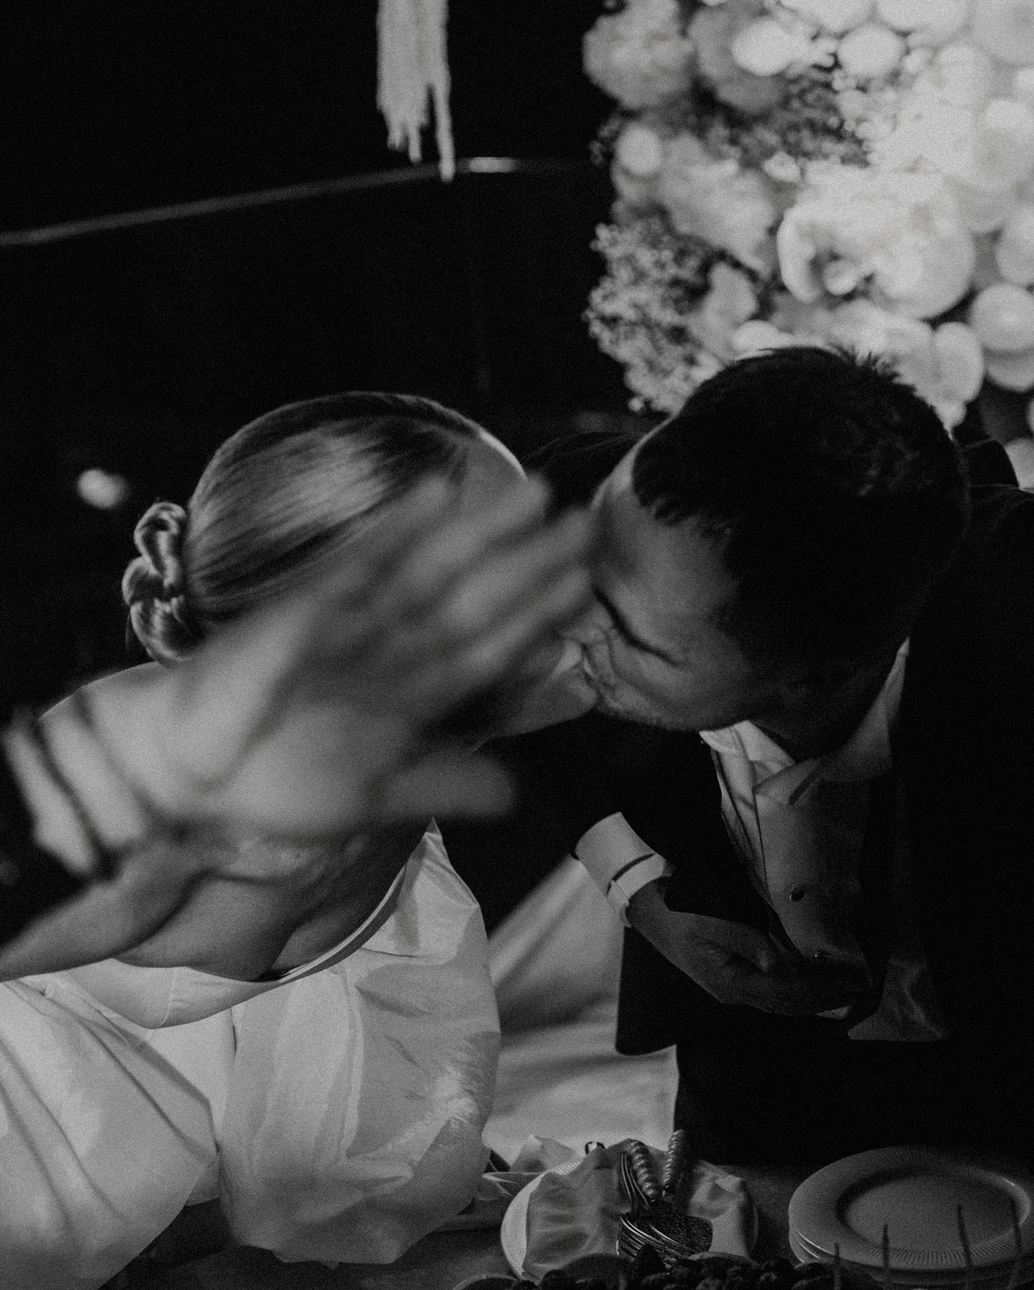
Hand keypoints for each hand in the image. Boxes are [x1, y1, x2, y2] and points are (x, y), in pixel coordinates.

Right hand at [85, 476, 595, 834]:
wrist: (192, 774)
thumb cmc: (273, 779)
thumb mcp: (375, 794)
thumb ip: (442, 783)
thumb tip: (513, 795)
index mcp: (409, 691)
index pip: (489, 645)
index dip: (538, 615)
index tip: (585, 586)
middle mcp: (388, 646)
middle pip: (472, 596)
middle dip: (527, 561)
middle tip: (583, 522)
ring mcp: (349, 622)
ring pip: (430, 569)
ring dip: (482, 533)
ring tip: (536, 495)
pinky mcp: (305, 610)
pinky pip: (358, 564)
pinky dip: (398, 529)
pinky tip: (440, 494)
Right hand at [626, 878, 865, 1016]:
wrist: (648, 911)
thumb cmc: (680, 914)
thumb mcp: (715, 923)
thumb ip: (750, 944)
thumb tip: (783, 966)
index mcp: (730, 982)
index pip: (787, 994)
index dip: (821, 990)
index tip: (850, 980)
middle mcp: (733, 993)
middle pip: (787, 1005)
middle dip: (825, 1000)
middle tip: (858, 988)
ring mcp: (731, 988)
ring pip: (781, 1002)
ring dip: (814, 999)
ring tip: (844, 990)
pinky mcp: (731, 979)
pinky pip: (772, 993)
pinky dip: (798, 991)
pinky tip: (813, 985)